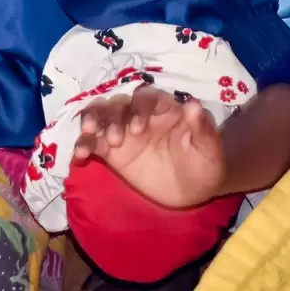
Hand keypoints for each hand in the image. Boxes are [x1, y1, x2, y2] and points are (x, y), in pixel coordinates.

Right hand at [74, 85, 225, 209]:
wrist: (192, 191)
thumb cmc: (204, 165)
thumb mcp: (210, 150)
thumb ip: (202, 128)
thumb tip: (193, 104)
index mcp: (163, 108)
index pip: (146, 98)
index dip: (139, 108)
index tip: (137, 129)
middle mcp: (139, 114)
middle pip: (118, 103)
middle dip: (112, 116)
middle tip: (114, 140)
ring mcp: (123, 131)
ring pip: (101, 115)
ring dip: (92, 121)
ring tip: (88, 137)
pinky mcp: (111, 151)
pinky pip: (92, 141)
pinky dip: (83, 144)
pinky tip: (79, 155)